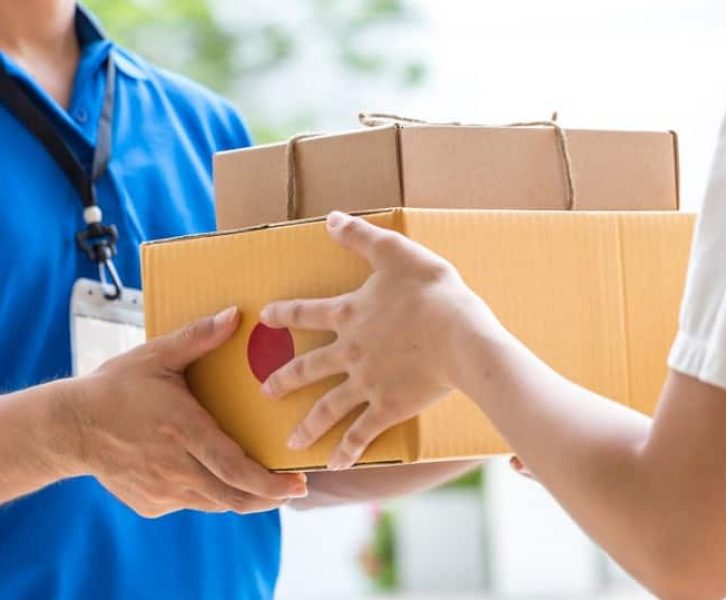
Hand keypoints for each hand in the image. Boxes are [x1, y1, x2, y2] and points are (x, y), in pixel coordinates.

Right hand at [61, 306, 307, 517]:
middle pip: (233, 497)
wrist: (68, 427)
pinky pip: (189, 502)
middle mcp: (176, 468)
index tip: (297, 485)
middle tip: (292, 490)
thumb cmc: (115, 387)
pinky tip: (209, 474)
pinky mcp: (150, 504)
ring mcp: (162, 491)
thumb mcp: (156, 357)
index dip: (270, 484)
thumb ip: (197, 338)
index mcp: (184, 431)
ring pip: (215, 503)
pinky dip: (206, 492)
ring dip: (241, 497)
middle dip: (268, 497)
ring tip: (261, 485)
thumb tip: (236, 315)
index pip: (236, 469)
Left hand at [260, 211, 504, 469]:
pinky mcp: (388, 408)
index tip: (264, 318)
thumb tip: (330, 219)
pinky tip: (335, 465)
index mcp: (349, 314)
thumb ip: (361, 237)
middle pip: (308, 368)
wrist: (460, 338)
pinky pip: (361, 433)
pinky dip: (348, 451)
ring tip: (291, 442)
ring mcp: (366, 383)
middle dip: (285, 380)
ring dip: (308, 425)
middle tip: (266, 392)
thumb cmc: (433, 292)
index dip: (284, 314)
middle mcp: (349, 351)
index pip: (306, 313)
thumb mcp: (396, 252)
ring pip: (328, 407)